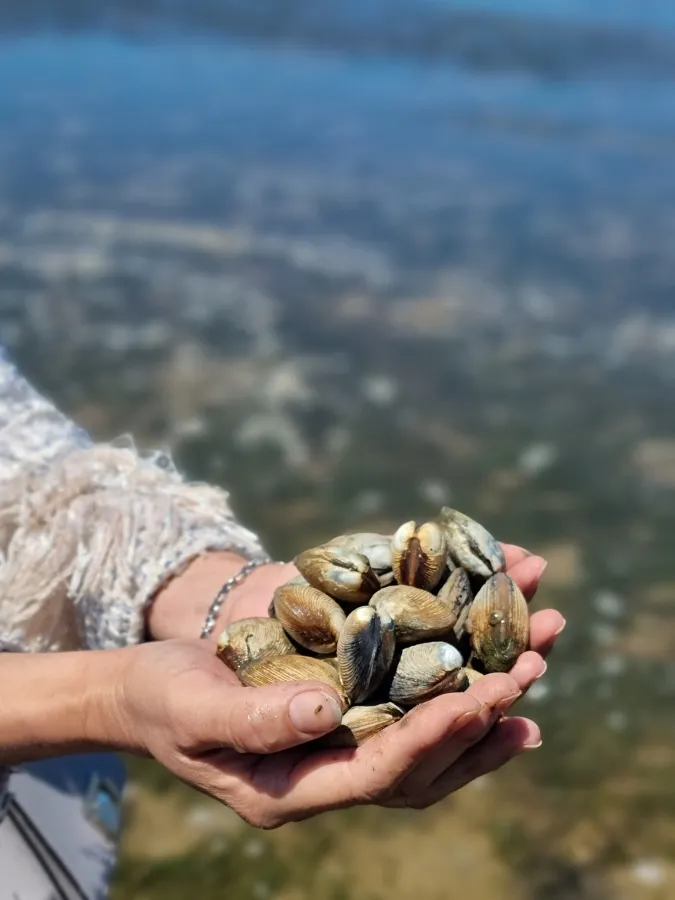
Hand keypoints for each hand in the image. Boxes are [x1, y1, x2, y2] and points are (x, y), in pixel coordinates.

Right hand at [117, 543, 563, 827]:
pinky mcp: (346, 698)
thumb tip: (325, 714)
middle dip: (480, 718)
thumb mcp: (193, 710)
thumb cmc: (162, 701)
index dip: (431, 738)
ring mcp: (342, 735)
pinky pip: (410, 694)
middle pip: (424, 758)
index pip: (380, 773)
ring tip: (536, 662)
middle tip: (530, 673)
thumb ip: (252, 721)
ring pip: (428, 730)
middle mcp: (331, 768)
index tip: (477, 699)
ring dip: (484, 697)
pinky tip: (491, 653)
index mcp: (296, 788)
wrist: (149, 685)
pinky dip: (453, 675)